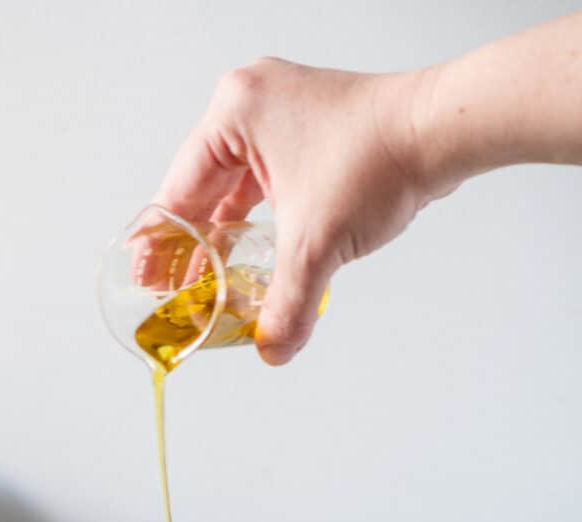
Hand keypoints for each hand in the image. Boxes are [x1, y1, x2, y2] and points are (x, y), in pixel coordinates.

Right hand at [154, 58, 430, 364]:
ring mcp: (283, 114)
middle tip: (172, 290)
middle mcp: (252, 105)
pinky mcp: (310, 130)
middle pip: (203, 189)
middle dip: (192, 245)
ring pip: (235, 187)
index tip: (146, 278)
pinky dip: (256, 219)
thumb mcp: (317, 244)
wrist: (442, 132)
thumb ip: (288, 304)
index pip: (179, 190)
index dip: (161, 244)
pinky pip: (265, 181)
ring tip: (207, 281)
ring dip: (224, 235)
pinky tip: (249, 255)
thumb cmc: (379, 158)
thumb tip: (273, 349)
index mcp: (234, 114)